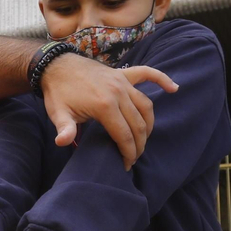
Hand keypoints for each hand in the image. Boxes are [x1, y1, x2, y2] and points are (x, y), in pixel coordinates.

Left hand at [40, 55, 177, 169]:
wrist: (56, 66)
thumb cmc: (57, 93)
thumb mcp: (58, 113)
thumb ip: (64, 129)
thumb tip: (62, 142)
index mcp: (104, 105)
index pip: (124, 135)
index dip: (128, 153)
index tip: (127, 165)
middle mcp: (118, 92)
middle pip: (138, 124)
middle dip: (139, 144)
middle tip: (134, 157)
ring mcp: (122, 82)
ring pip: (146, 106)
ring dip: (148, 124)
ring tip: (144, 139)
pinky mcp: (123, 74)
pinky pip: (147, 74)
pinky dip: (162, 80)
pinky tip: (174, 88)